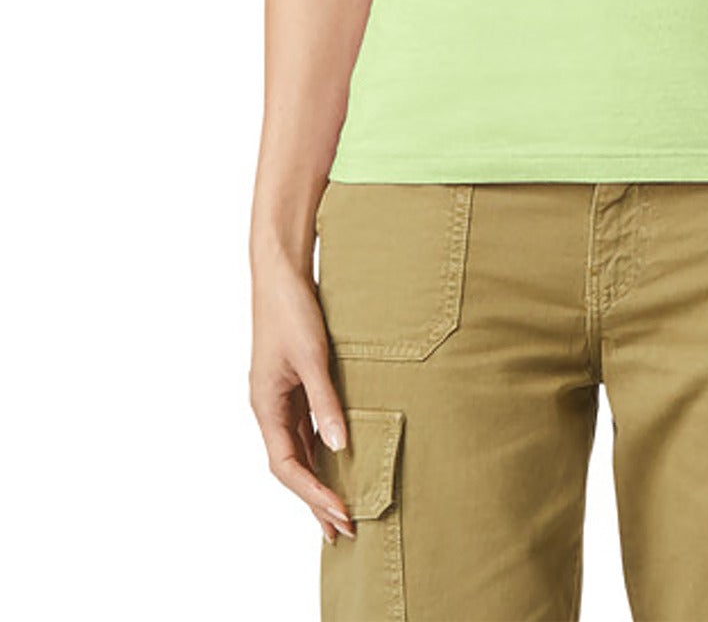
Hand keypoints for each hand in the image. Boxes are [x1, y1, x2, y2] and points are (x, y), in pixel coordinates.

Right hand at [249, 252, 355, 544]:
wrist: (280, 274)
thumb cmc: (292, 311)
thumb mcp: (313, 357)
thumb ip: (326, 402)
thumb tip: (341, 446)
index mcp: (266, 405)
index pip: (287, 465)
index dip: (313, 493)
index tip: (340, 513)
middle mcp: (269, 407)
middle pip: (291, 466)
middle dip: (315, 499)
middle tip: (343, 531)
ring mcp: (280, 397)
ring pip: (298, 450)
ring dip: (318, 479)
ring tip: (341, 511)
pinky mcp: (292, 384)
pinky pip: (304, 428)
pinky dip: (320, 451)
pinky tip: (338, 462)